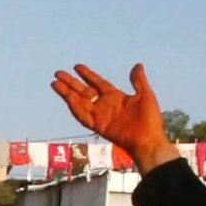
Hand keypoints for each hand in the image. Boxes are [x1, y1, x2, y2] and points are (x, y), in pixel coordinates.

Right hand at [51, 63, 175, 173]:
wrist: (148, 140)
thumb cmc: (150, 120)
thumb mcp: (145, 95)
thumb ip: (138, 81)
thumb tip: (137, 65)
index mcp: (115, 97)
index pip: (97, 83)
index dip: (87, 75)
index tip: (77, 67)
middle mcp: (105, 105)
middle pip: (84, 91)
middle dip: (71, 83)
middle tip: (58, 73)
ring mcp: (100, 116)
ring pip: (79, 102)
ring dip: (67, 93)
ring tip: (55, 83)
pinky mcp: (98, 126)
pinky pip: (83, 116)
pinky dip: (74, 107)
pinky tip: (66, 98)